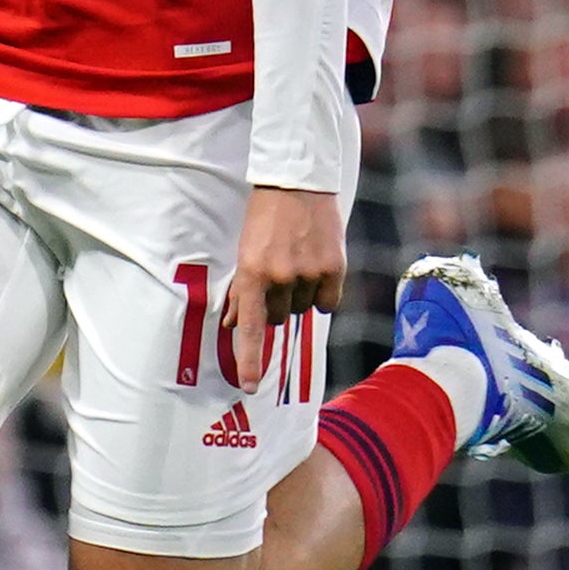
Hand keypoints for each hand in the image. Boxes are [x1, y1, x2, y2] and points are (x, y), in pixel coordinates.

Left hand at [218, 184, 345, 387]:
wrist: (298, 183)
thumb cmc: (264, 218)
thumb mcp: (244, 251)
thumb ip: (241, 290)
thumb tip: (233, 324)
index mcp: (252, 274)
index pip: (251, 328)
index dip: (250, 360)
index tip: (250, 387)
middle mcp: (280, 278)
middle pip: (279, 318)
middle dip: (276, 304)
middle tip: (277, 274)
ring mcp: (309, 273)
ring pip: (304, 310)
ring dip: (300, 295)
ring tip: (297, 261)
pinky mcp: (334, 268)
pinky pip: (328, 302)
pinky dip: (323, 292)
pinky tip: (317, 267)